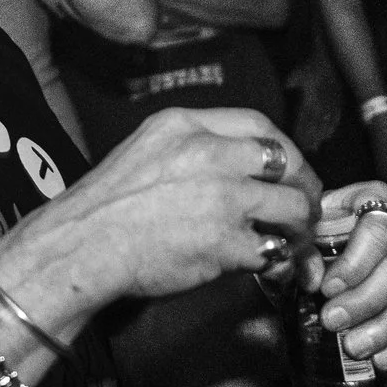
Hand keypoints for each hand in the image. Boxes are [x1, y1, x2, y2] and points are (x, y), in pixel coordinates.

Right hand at [6, 108, 319, 307]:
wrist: (82, 246)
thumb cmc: (106, 206)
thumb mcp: (144, 149)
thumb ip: (189, 147)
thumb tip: (235, 164)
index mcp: (185, 126)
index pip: (258, 124)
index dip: (283, 148)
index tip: (288, 167)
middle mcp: (209, 155)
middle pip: (285, 162)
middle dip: (304, 186)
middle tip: (304, 204)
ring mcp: (222, 198)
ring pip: (290, 206)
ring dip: (297, 225)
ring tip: (291, 238)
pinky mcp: (226, 242)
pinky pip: (271, 248)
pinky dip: (273, 258)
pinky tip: (264, 262)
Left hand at [287, 50, 344, 152]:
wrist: (330, 61)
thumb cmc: (311, 68)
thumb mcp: (296, 75)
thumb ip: (291, 84)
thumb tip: (286, 89)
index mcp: (311, 100)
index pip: (305, 120)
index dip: (301, 132)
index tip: (296, 142)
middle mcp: (322, 105)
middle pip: (315, 126)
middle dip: (311, 139)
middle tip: (307, 151)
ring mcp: (331, 105)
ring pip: (326, 124)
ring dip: (320, 136)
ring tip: (316, 147)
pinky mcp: (338, 103)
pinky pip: (336, 118)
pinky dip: (332, 128)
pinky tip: (329, 134)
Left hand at [296, 181, 386, 368]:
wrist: (321, 263)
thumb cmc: (306, 244)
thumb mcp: (296, 239)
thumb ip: (297, 251)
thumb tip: (308, 274)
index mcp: (374, 199)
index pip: (377, 228)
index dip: (355, 261)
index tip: (327, 287)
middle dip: (366, 298)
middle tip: (332, 321)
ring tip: (354, 347)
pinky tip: (383, 360)